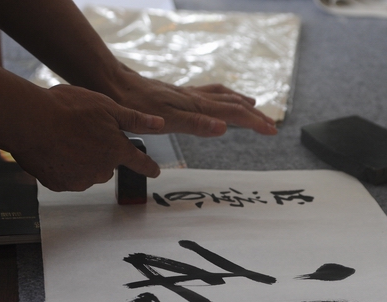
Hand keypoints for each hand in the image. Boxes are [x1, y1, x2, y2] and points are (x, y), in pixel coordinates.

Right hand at [9, 85, 163, 191]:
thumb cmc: (68, 109)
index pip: (140, 162)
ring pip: (87, 171)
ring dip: (80, 159)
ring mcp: (81, 180)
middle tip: (81, 132)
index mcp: (117, 151)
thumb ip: (135, 120)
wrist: (30, 121)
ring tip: (63, 138)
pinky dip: (61, 165)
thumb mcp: (107, 107)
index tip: (155, 171)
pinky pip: (65, 176)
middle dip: (100, 152)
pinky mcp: (60, 184)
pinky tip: (52, 149)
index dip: (149, 166)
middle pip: (108, 165)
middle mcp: (102, 170)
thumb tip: (160, 124)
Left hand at [108, 65, 277, 136]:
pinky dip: (221, 97)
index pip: (234, 115)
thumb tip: (225, 128)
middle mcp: (195, 98)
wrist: (114, 86)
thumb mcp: (167, 121)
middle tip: (271, 125)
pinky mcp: (176, 94)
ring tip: (251, 105)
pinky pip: (207, 94)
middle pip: (233, 104)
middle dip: (254, 115)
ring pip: (221, 96)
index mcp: (197, 106)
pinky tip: (214, 100)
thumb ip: (196, 125)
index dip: (255, 123)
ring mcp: (186, 94)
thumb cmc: (137, 106)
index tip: (272, 131)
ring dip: (239, 102)